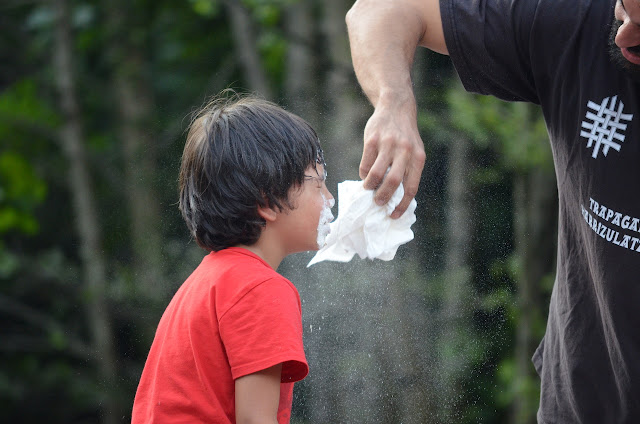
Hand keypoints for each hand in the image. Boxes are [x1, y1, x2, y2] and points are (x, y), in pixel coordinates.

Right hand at [360, 100, 424, 218]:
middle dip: (383, 197)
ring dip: (370, 186)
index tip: (393, 215)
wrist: (396, 106)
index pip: (411, 187)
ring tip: (369, 189)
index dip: (402, 205)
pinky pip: (366, 163)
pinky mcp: (372, 139)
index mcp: (418, 158)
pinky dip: (364, 173)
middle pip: (393, 182)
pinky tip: (365, 174)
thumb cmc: (405, 135)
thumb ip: (407, 170)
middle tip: (378, 203)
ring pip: (376, 174)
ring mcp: (388, 144)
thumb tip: (395, 198)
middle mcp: (405, 151)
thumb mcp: (413, 151)